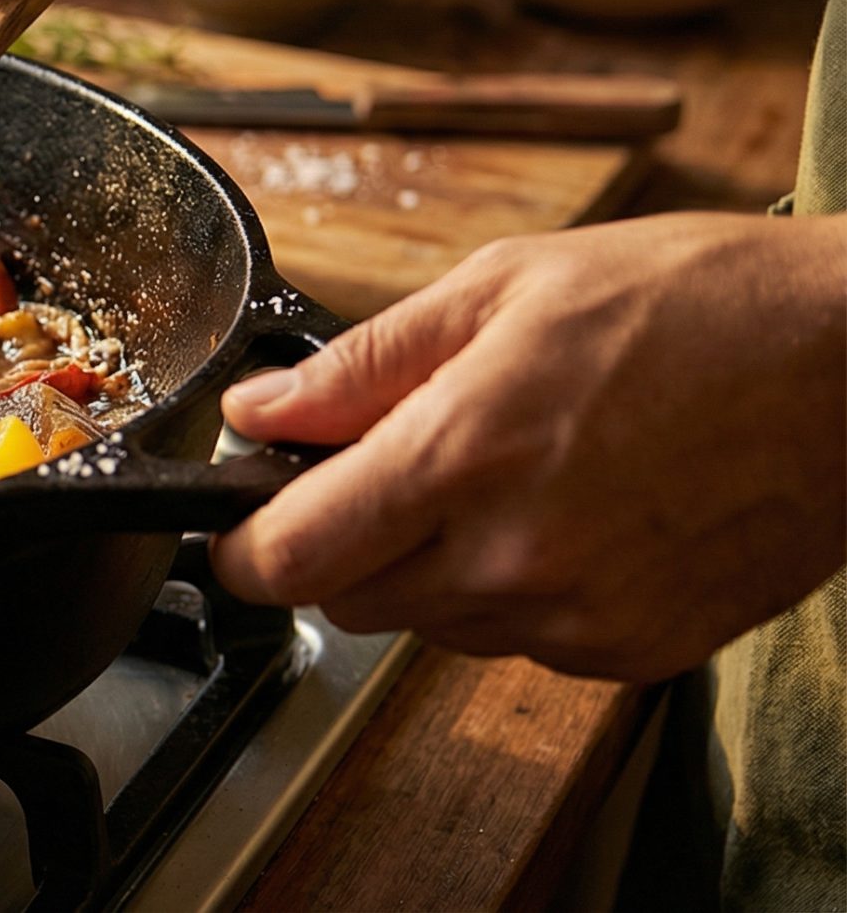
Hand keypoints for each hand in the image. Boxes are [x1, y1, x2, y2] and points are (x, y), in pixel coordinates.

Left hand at [211, 213, 846, 682]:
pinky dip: (512, 590)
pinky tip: (566, 512)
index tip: (240, 516)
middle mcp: (515, 557)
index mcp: (465, 455)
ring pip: (430, 626)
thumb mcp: (504, 287)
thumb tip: (259, 415)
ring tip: (504, 470)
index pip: (287, 557)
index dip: (241, 542)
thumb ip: (362, 367)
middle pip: (346, 600)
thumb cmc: (699, 304)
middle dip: (339, 540)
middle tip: (389, 462)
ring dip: (428, 565)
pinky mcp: (637, 651)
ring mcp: (581, 618)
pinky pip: (518, 644)